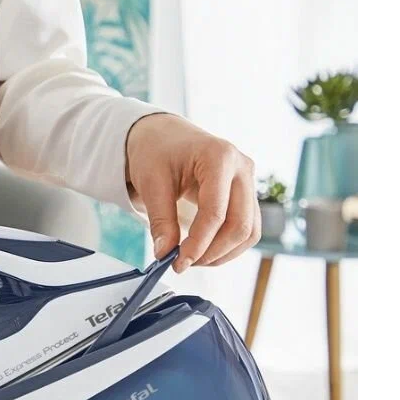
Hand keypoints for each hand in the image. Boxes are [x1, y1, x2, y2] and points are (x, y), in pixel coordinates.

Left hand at [125, 114, 258, 272]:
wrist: (164, 135)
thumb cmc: (157, 150)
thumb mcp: (151, 181)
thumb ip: (161, 219)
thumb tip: (165, 254)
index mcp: (219, 157)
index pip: (215, 212)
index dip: (198, 243)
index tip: (178, 262)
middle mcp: (242, 168)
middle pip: (240, 225)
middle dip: (213, 252)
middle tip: (184, 263)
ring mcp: (248, 181)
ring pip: (249, 231)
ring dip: (223, 253)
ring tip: (192, 259)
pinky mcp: (246, 194)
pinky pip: (246, 228)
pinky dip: (227, 246)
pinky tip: (204, 250)